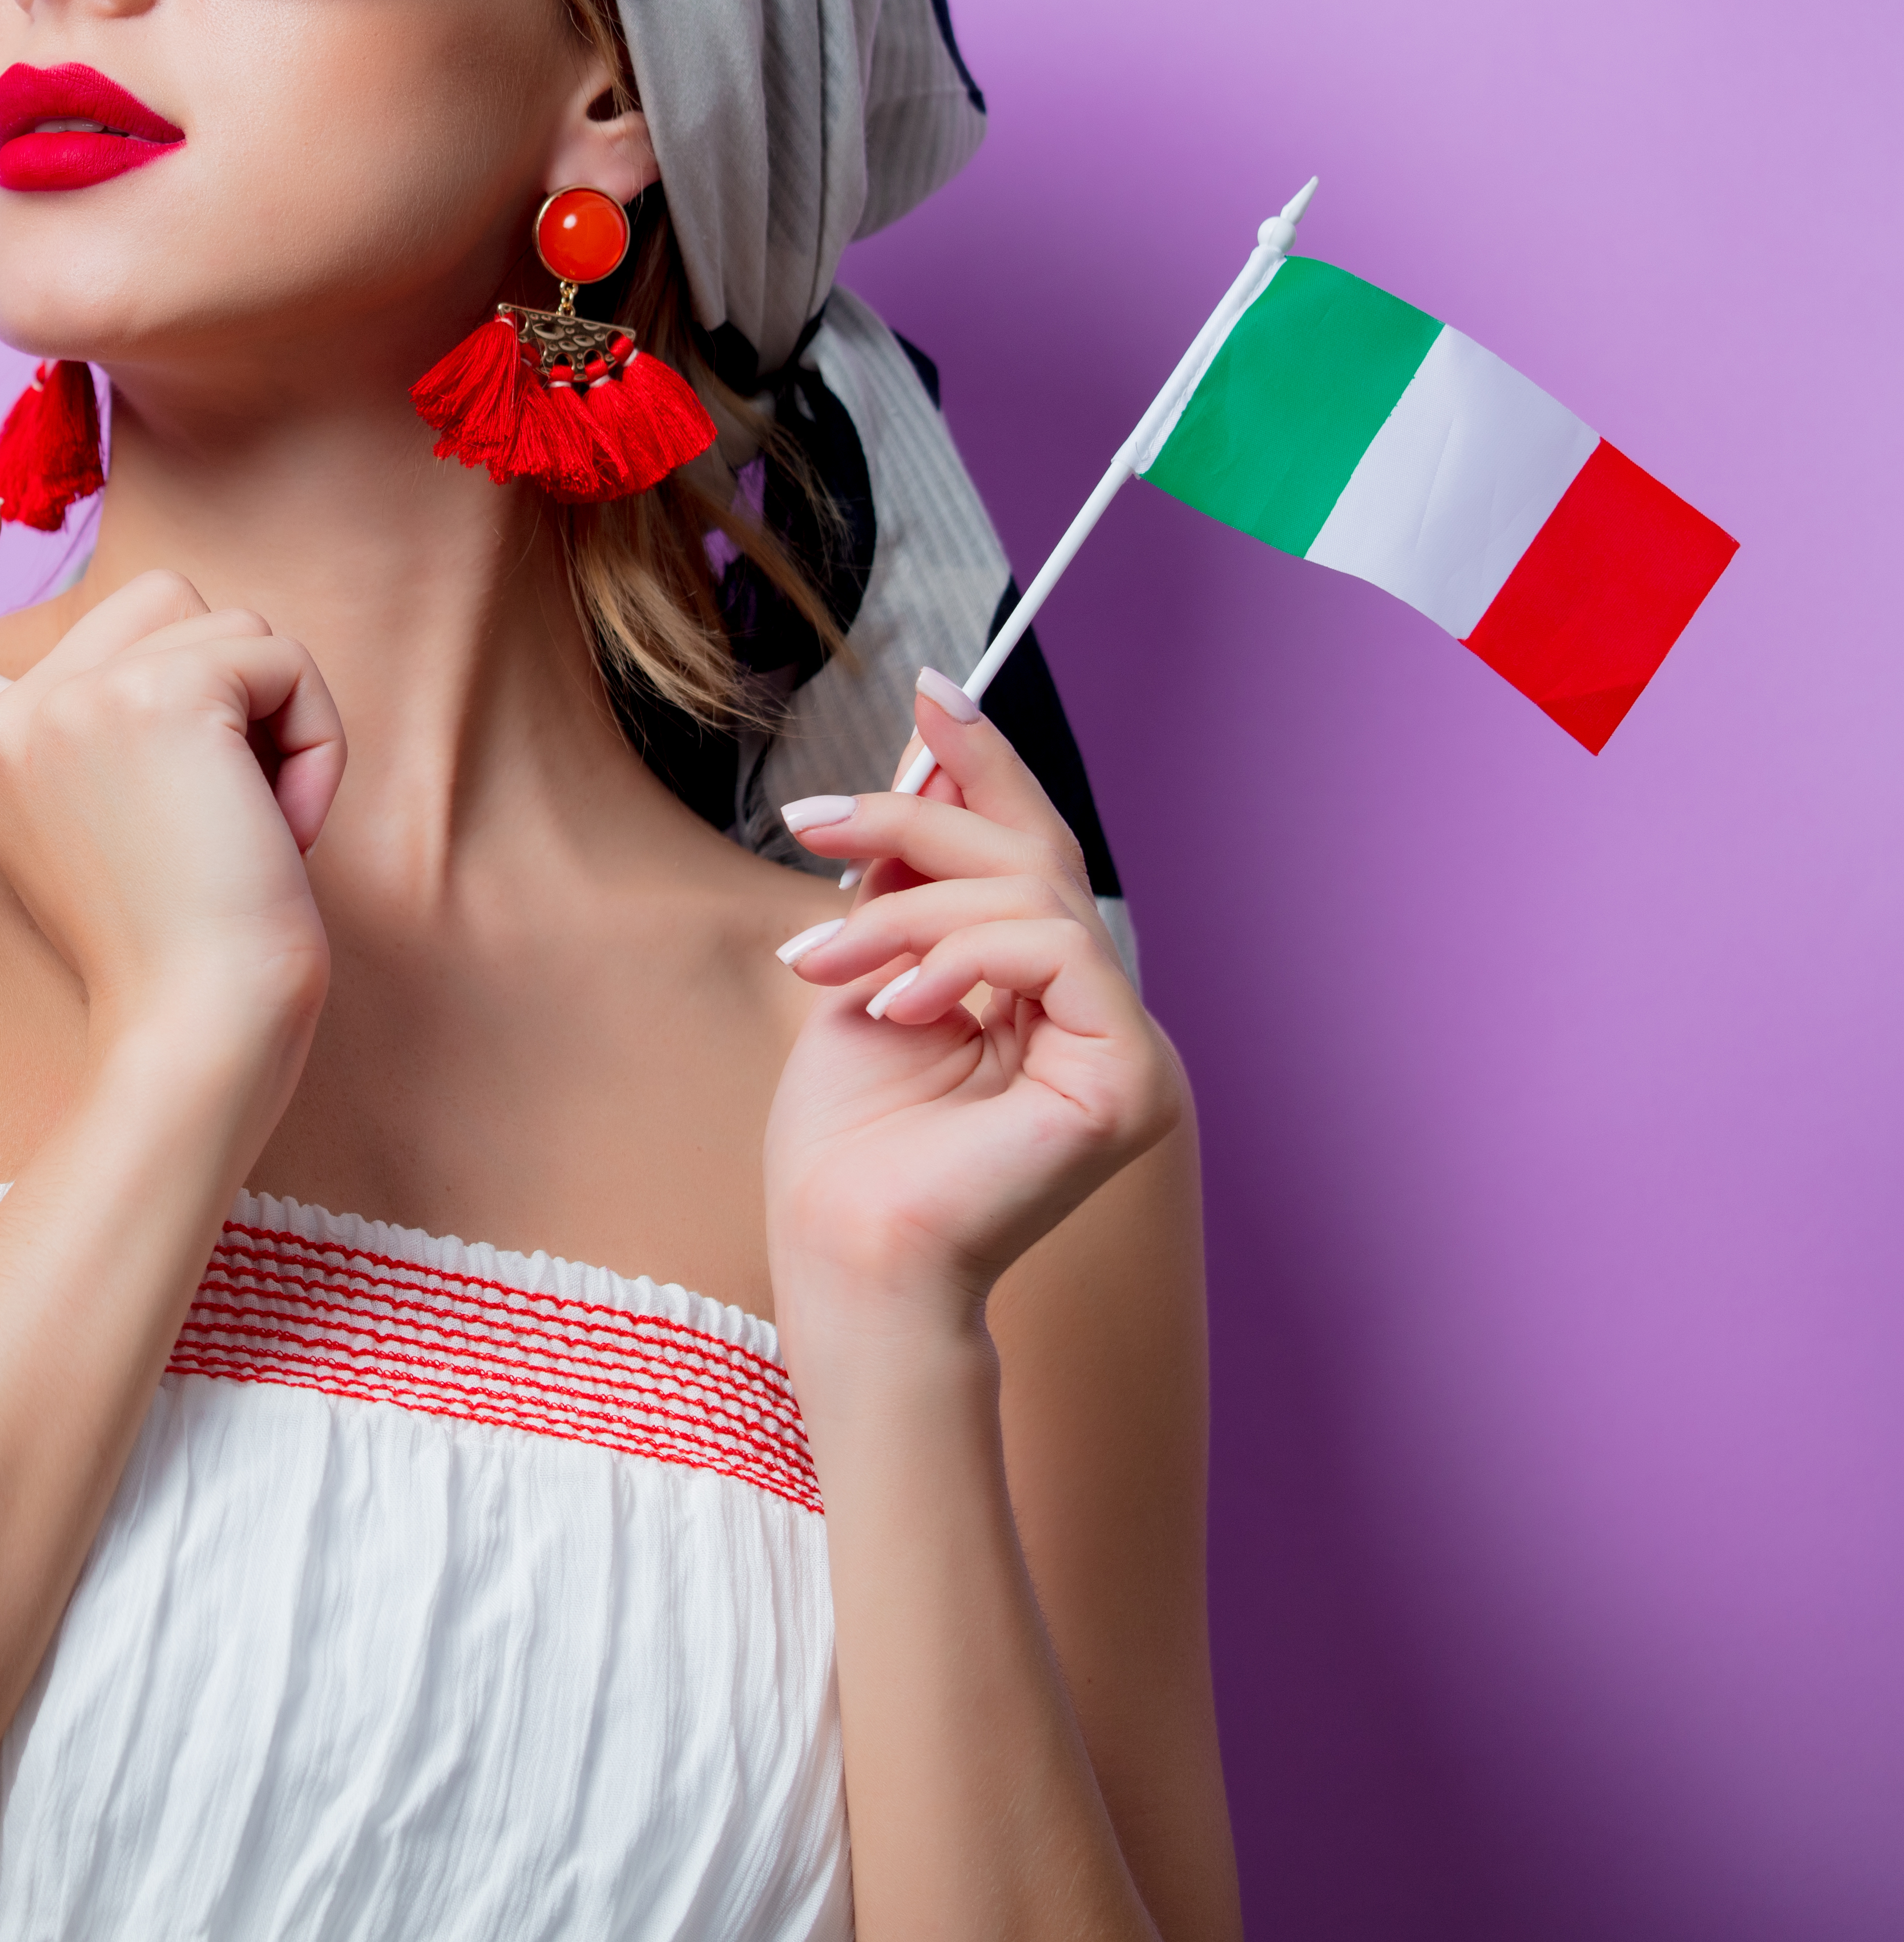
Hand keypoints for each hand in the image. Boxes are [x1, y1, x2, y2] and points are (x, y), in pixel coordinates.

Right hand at [0, 565, 343, 1049]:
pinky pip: (280, 657)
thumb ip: (89, 740)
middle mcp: (8, 722)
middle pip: (150, 599)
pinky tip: (281, 823)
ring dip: (274, 713)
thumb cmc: (181, 953)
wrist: (205, 1025)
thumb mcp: (100, 834)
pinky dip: (314, 738)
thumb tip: (161, 633)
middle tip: (217, 810)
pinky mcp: (159, 693)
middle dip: (221, 683)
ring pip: (224, 621)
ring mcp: (72, 701)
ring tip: (250, 818)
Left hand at [760, 674, 1184, 1341]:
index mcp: (1043, 992)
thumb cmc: (847, 1143)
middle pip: (1030, 856)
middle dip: (913, 821)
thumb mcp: (868, 968)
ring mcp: (1128, 1048)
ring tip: (823, 964)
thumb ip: (909, 873)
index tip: (933, 689)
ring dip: (907, 910)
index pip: (1029, 851)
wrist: (845, 1252)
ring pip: (1030, 896)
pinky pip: (1056, 953)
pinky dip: (961, 961)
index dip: (987, 764)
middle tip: (808, 823)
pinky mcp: (1134, 1080)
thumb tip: (929, 757)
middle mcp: (1098, 1013)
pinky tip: (897, 1008)